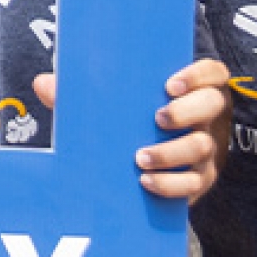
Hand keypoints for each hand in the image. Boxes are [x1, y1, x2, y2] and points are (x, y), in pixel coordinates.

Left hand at [33, 56, 228, 201]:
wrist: (152, 163)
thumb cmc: (135, 120)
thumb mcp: (118, 103)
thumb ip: (86, 92)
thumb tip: (44, 83)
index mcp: (194, 88)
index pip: (212, 72)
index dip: (196, 75)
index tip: (170, 84)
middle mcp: (208, 117)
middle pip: (212, 106)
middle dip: (187, 111)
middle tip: (158, 118)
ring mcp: (207, 149)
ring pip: (201, 147)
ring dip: (171, 152)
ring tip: (140, 157)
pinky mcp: (199, 180)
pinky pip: (192, 184)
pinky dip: (170, 184)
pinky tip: (145, 182)